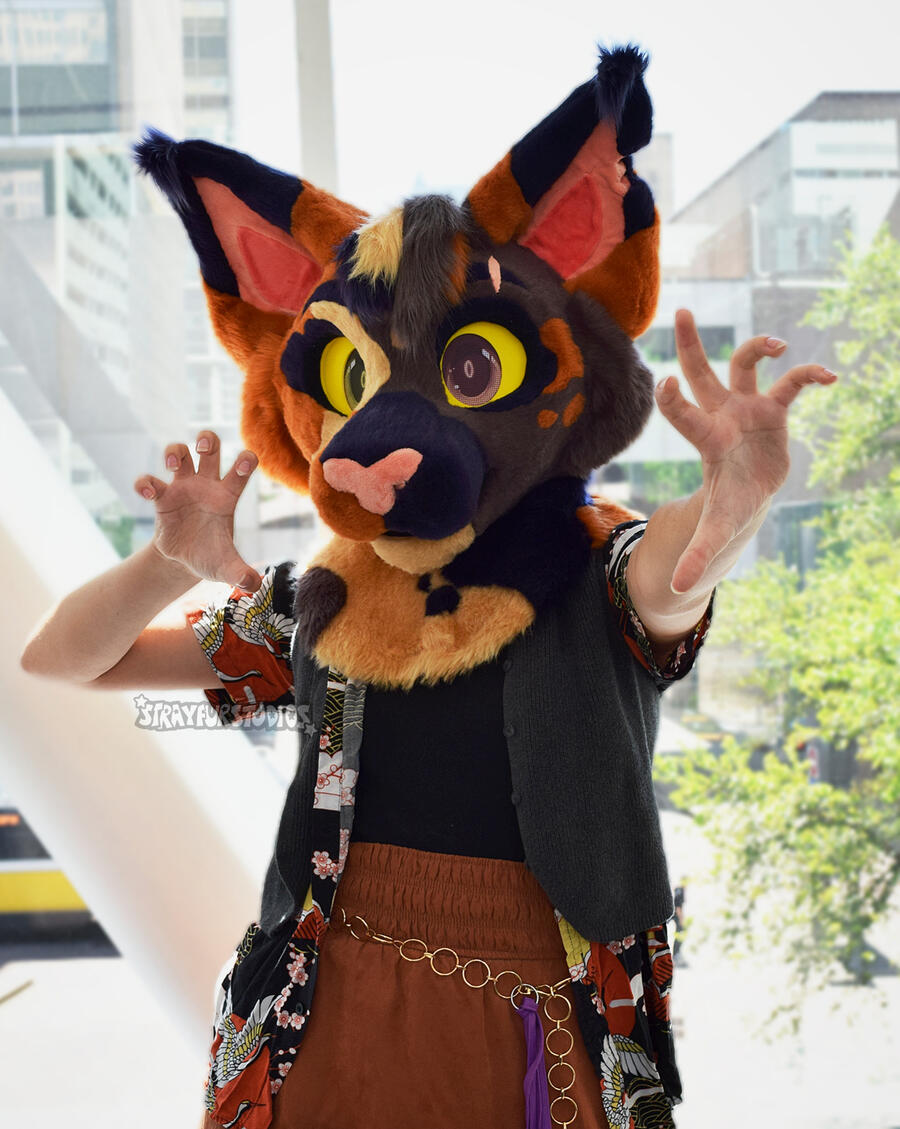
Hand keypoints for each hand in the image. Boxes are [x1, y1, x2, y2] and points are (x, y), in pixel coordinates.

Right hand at [133, 430, 261, 590]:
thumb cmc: (211, 556)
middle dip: (206, 440)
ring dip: (174, 451)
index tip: (245, 461)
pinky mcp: (162, 497)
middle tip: (202, 449)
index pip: (240, 470)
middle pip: (209, 448)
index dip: (245, 461)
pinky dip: (145, 481)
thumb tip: (253, 585)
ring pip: (179, 453)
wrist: (185, 561)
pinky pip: (150, 481)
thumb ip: (240, 574)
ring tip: (171, 464)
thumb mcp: (226, 568)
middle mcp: (206, 486)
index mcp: (227, 496)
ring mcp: (183, 488)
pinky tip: (146, 491)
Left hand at [656, 309, 836, 594]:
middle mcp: (721, 415)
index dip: (674, 400)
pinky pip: (793, 383)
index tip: (666, 384)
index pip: (683, 412)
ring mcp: (747, 408)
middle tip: (680, 310)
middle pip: (701, 372)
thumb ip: (697, 554)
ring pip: (745, 365)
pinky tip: (831, 377)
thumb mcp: (715, 530)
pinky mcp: (774, 409)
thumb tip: (679, 590)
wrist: (744, 499)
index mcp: (706, 439)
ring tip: (778, 345)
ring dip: (758, 346)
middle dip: (689, 343)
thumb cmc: (725, 508)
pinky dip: (809, 374)